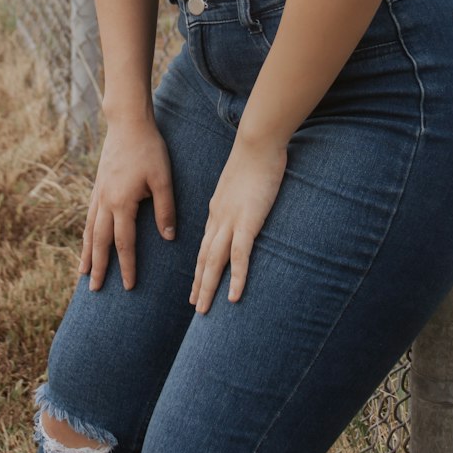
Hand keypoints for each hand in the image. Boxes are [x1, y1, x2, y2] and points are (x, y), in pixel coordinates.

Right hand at [79, 115, 175, 291]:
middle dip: (98, 267)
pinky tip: (88, 239)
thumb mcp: (163, 179)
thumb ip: (165, 209)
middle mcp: (105, 202)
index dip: (127, 266)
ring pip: (90, 230)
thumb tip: (168, 237)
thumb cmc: (149, 149)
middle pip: (100, 242)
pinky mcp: (98, 185)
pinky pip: (89, 216)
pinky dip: (87, 233)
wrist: (127, 123)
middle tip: (94, 290)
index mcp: (122, 203)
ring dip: (87, 253)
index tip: (129, 287)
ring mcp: (98, 193)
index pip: (124, 243)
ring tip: (82, 272)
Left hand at [190, 133, 287, 313]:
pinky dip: (235, 278)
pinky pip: (239, 256)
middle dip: (199, 283)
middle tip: (195, 306)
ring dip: (208, 287)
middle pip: (205, 257)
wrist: (258, 142)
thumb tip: (246, 202)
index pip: (206, 243)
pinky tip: (232, 297)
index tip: (197, 283)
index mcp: (218, 209)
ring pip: (215, 261)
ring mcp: (231, 221)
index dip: (201, 266)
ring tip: (203, 310)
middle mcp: (219, 218)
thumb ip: (241, 196)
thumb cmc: (256, 157)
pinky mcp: (248, 221)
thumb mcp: (243, 181)